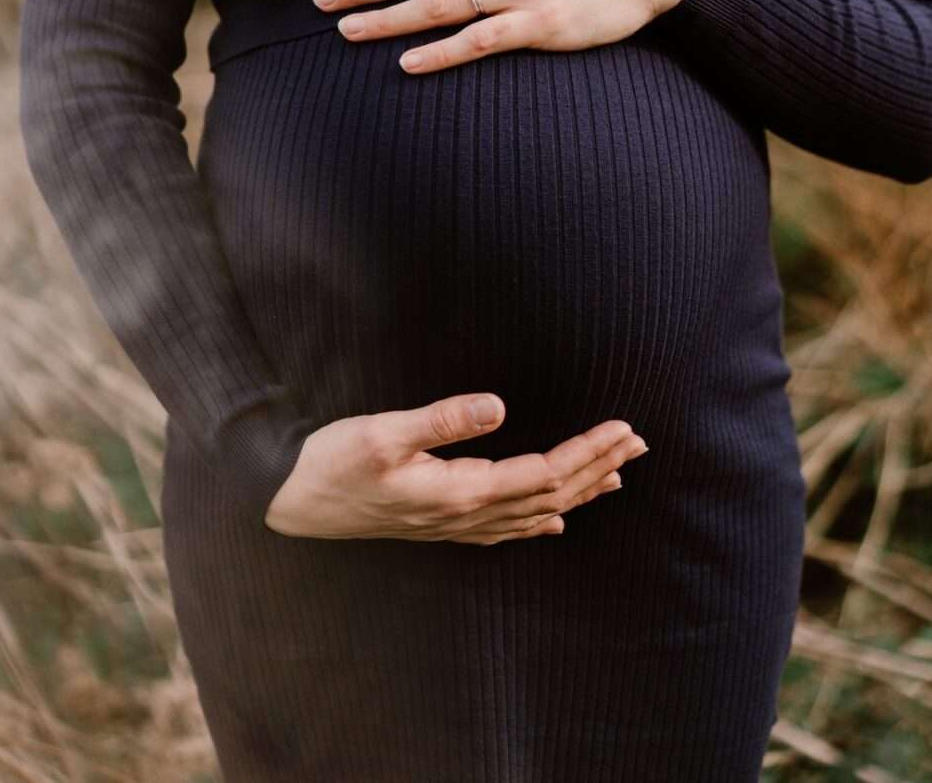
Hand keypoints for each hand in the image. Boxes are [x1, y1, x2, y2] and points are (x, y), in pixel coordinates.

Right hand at [263, 393, 649, 542]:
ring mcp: (455, 526)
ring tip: (618, 474)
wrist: (292, 502)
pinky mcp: (442, 524)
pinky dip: (540, 516)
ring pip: (535, 512)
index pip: (544, 472)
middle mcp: (466, 517)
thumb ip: (442, 419)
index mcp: (460, 493)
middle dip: (598, 467)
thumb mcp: (382, 432)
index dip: (588, 452)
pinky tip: (555, 518)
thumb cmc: (333, 462)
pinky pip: (507, 526)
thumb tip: (499, 405)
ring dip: (579, 490)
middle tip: (640, 442)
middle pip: (551, 494)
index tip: (623, 428)